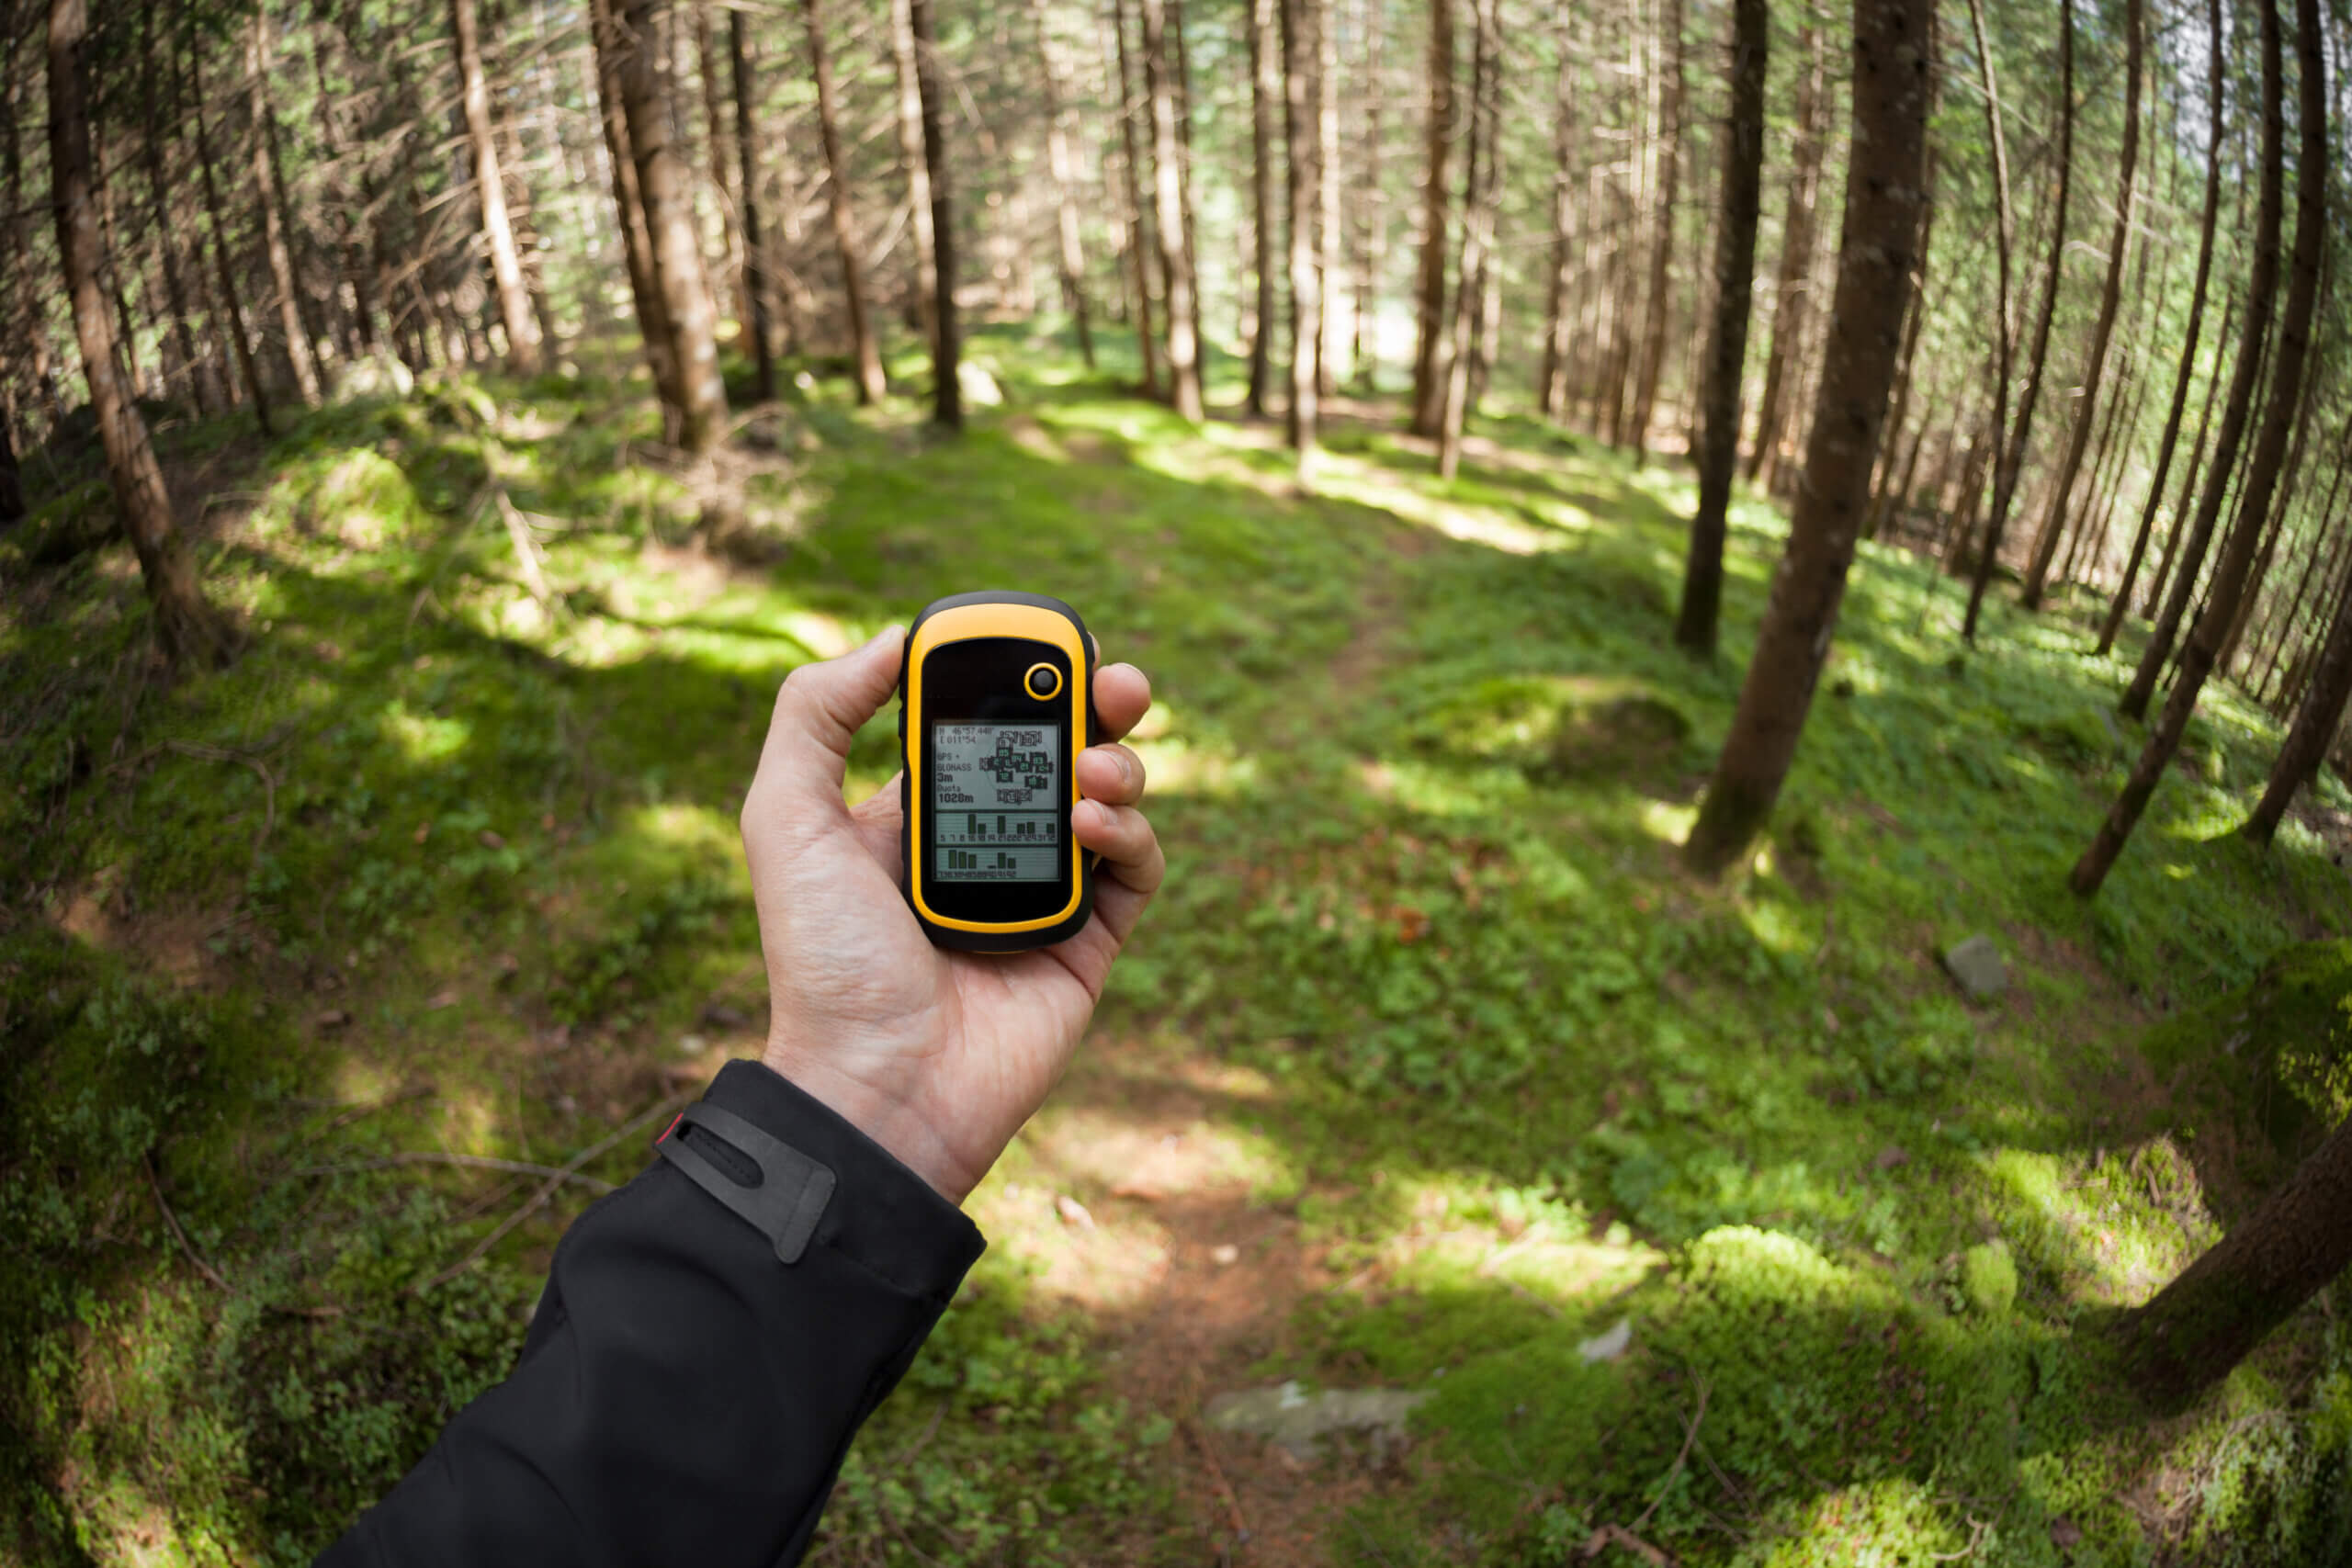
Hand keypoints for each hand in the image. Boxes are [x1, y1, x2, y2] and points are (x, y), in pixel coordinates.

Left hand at [739, 626, 1164, 1202]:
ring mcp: (1040, 896)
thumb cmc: (825, 963)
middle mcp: (982, 848)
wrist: (876, 1089)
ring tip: (1093, 767)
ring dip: (1116, 763)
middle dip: (1097, 704)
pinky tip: (1092, 821)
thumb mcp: (784, 820)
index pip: (981, 723)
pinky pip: (1136, 871)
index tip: (1040, 644)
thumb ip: (817, 716)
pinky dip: (1130, 832)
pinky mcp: (1087, 946)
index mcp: (913, 816)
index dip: (1017, 678)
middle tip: (1116, 681)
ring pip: (1109, 800)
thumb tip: (891, 642)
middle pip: (1061, 750)